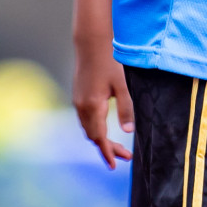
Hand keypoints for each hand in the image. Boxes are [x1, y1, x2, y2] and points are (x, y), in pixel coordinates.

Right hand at [73, 35, 133, 167]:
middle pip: (93, 136)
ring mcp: (78, 100)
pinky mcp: (78, 95)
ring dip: (100, 139)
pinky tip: (105, 128)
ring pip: (87, 128)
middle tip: (125, 156)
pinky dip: (95, 128)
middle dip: (107, 148)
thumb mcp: (123, 84)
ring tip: (117, 147)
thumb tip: (128, 132)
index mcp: (93, 106)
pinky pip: (85, 119)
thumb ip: (126, 108)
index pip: (99, 137)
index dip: (107, 152)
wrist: (91, 41)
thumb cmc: (110, 59)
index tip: (115, 165)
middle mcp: (82, 106)